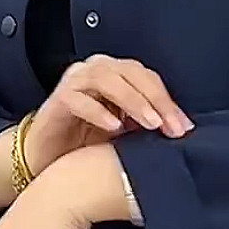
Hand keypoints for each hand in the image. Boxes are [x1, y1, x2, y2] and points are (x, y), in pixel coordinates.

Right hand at [24, 54, 192, 175]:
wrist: (45, 157)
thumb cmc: (85, 143)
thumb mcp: (124, 132)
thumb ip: (146, 124)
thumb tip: (179, 130)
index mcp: (116, 75)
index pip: (148, 78)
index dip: (167, 101)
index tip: (183, 127)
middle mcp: (96, 71)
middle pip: (132, 73)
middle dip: (156, 100)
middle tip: (170, 127)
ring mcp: (75, 81)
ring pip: (108, 80)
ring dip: (132, 101)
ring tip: (149, 124)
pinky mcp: (57, 98)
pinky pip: (79, 99)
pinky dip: (98, 112)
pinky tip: (114, 129)